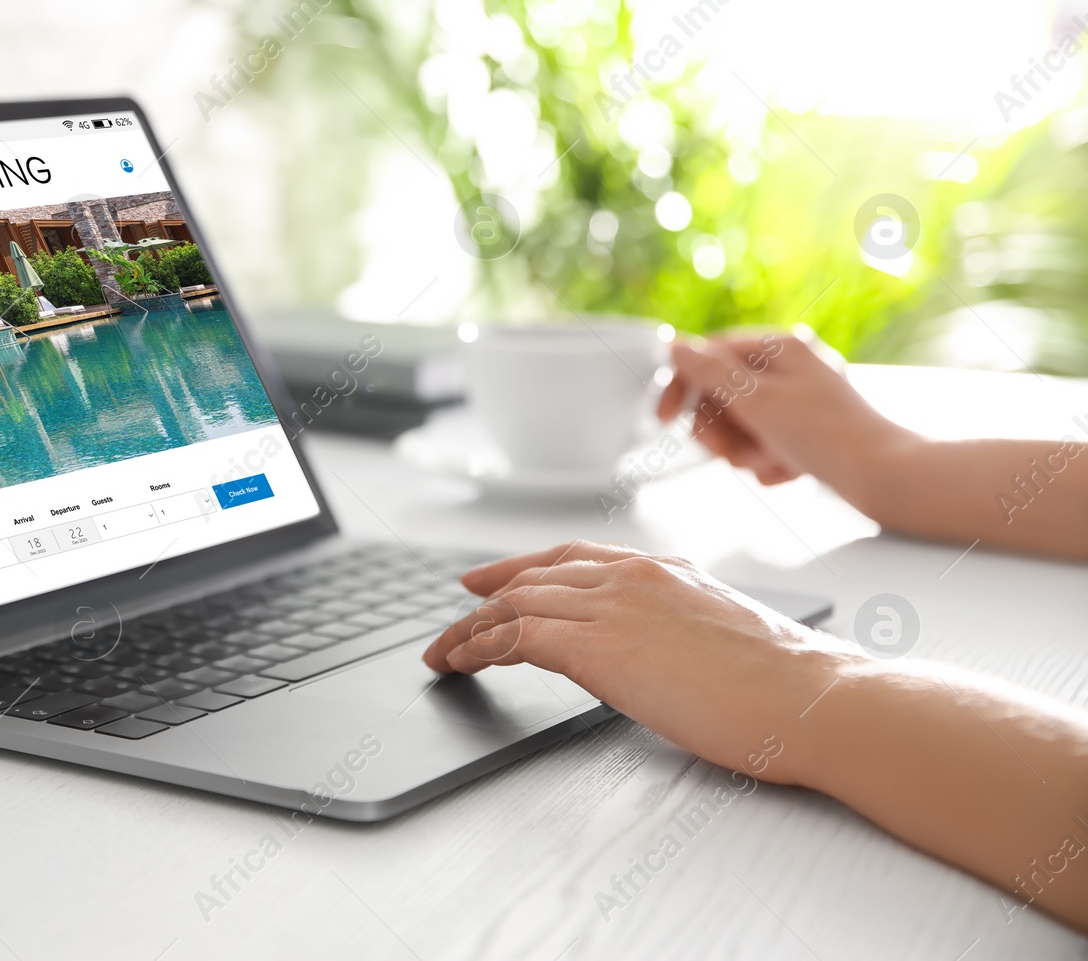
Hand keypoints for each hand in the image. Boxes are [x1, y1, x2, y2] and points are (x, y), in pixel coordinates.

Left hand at [421, 541, 870, 784]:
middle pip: (534, 576)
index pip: (574, 557)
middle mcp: (631, 576)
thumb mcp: (723, 635)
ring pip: (514, 605)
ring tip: (443, 653)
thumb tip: (662, 652)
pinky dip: (477, 648)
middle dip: (487, 597)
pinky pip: (514, 637)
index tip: (493, 579)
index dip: (525, 567)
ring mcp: (611, 606)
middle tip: (455, 615)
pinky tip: (460, 663)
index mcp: (663, 569)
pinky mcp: (595, 646)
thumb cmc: (787, 683)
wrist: (811, 697)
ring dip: (469, 630)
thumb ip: (680, 628)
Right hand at [656, 332, 909, 489]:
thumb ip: (709, 372)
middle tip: (731, 454)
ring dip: (744, 449)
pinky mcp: (807, 428)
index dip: (682, 387)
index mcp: (779, 347)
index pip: (710, 356)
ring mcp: (799, 398)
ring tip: (768, 464)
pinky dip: (767, 460)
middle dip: (721, 430)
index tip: (663, 419)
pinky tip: (787, 471)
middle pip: (723, 393)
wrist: (883, 477)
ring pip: (741, 422)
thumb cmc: (826, 436)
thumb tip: (675, 346)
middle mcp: (790, 366)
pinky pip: (765, 440)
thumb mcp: (756, 401)